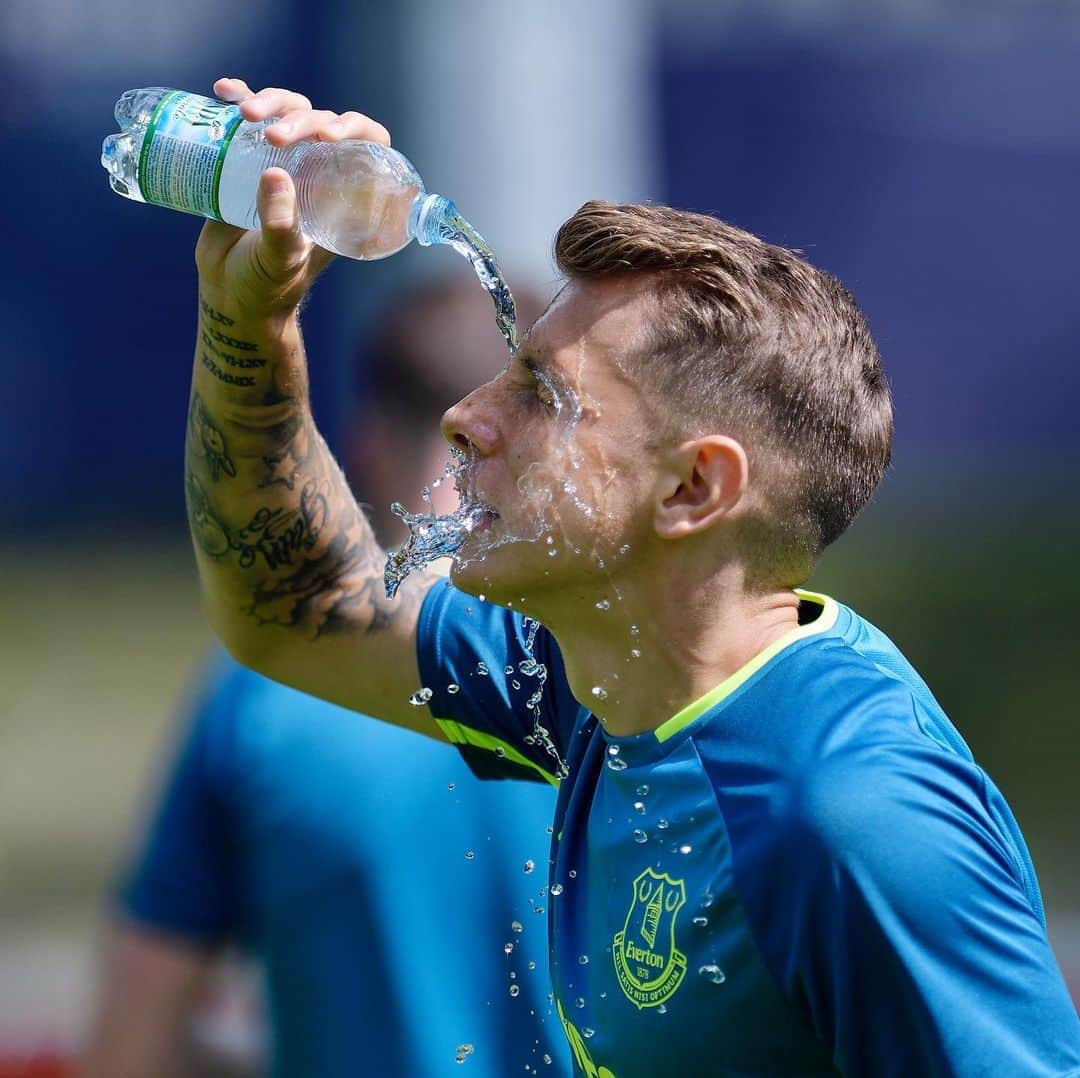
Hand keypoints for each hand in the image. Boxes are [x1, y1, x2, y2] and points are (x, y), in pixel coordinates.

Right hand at [194, 78, 393, 320]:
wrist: (229, 293)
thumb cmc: (267, 285)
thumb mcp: (280, 260)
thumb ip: (280, 225)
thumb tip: (275, 175)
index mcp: (342, 197)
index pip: (368, 148)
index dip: (357, 129)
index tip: (329, 135)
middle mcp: (318, 175)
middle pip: (322, 123)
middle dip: (300, 119)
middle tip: (272, 135)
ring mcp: (284, 163)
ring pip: (288, 112)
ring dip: (271, 102)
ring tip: (245, 113)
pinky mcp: (248, 158)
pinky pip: (249, 120)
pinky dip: (239, 98)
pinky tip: (224, 91)